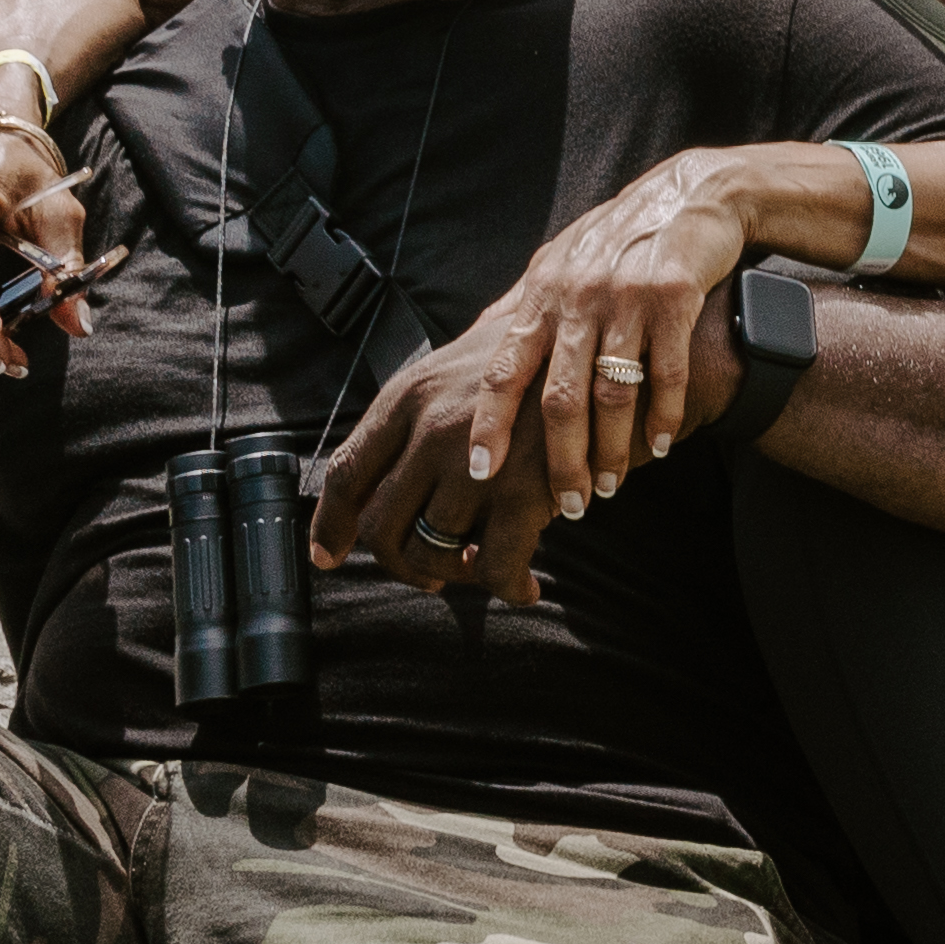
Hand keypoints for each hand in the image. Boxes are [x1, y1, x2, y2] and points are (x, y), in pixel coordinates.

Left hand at [317, 338, 562, 604]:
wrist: (617, 356)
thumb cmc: (546, 362)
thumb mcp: (467, 365)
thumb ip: (425, 410)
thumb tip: (385, 469)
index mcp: (410, 394)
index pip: (347, 472)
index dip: (330, 525)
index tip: (327, 555)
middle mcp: (433, 427)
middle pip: (381, 525)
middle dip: (399, 563)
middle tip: (428, 572)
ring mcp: (476, 462)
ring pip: (432, 551)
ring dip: (453, 574)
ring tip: (480, 570)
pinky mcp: (525, 492)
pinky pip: (496, 568)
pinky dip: (507, 587)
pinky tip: (523, 586)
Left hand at [476, 162, 762, 517]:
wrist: (690, 194)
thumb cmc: (616, 237)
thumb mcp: (556, 261)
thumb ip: (518, 308)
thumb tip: (467, 346)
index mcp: (543, 296)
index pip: (505, 370)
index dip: (490, 423)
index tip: (480, 473)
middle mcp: (579, 298)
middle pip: (562, 397)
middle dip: (563, 461)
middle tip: (570, 506)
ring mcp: (628, 299)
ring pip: (615, 393)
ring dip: (614, 449)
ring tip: (613, 487)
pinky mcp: (675, 298)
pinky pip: (667, 373)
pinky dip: (664, 416)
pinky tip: (660, 446)